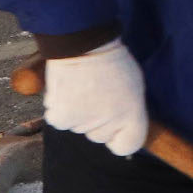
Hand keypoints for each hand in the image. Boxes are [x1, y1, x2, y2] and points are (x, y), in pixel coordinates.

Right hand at [42, 39, 149, 155]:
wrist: (83, 45)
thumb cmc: (111, 63)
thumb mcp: (133, 88)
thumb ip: (129, 112)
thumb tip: (121, 131)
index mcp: (133, 115)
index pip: (128, 146)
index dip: (120, 138)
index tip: (116, 130)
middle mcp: (110, 122)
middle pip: (99, 137)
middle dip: (97, 121)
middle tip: (97, 95)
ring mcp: (85, 122)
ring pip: (78, 128)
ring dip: (77, 113)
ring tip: (82, 88)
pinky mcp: (62, 117)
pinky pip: (59, 120)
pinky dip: (59, 108)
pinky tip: (66, 91)